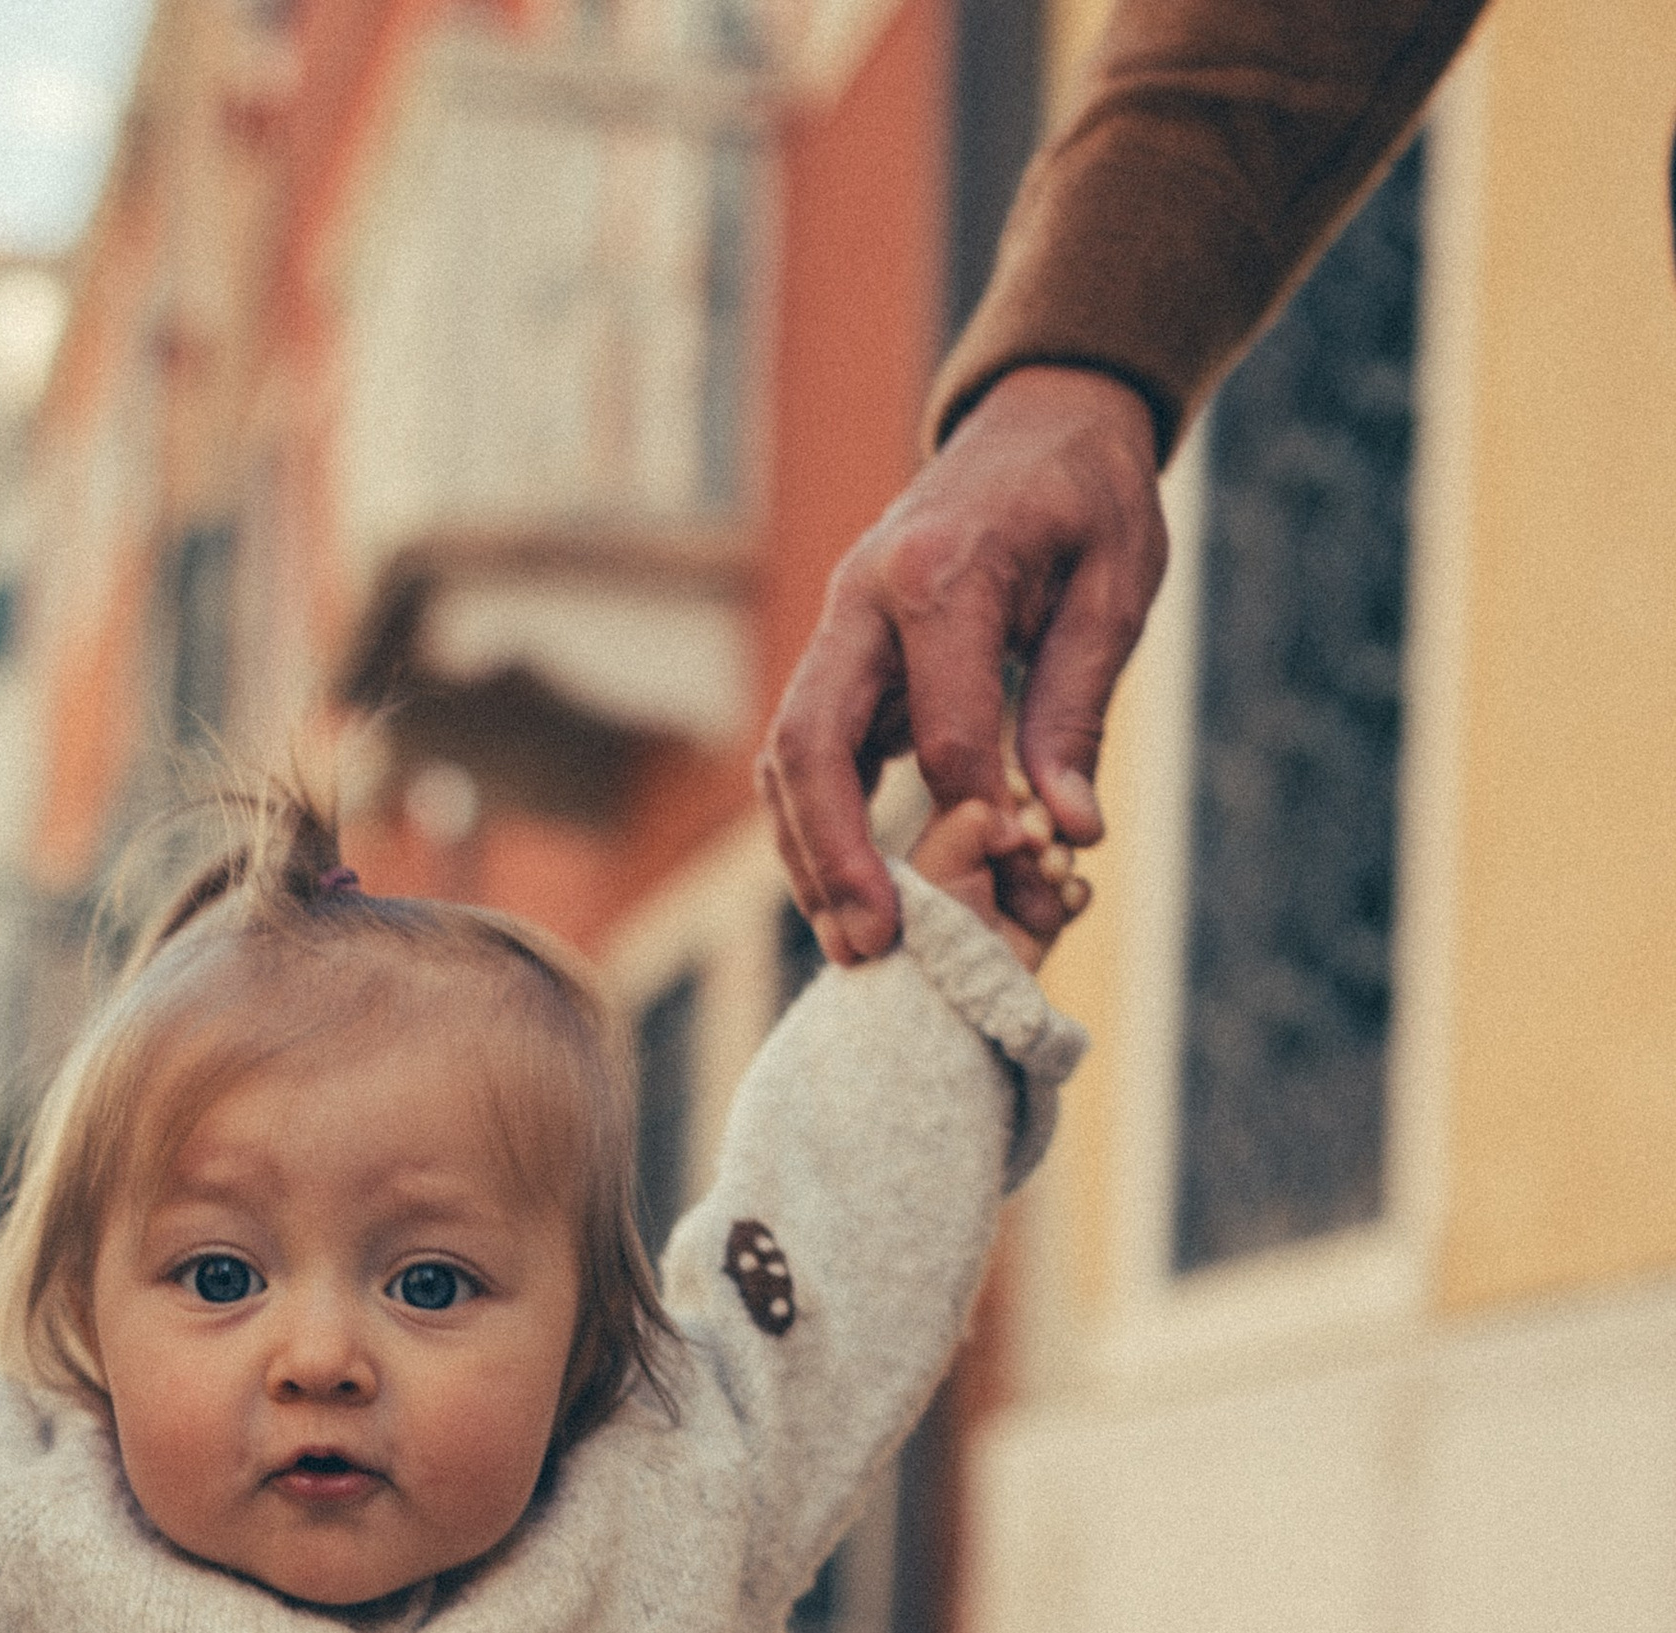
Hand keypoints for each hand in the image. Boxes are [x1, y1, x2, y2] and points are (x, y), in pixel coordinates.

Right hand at [758, 366, 1165, 967]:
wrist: (1039, 416)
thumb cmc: (1087, 494)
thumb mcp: (1115, 585)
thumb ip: (1076, 706)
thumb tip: (1066, 831)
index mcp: (939, 571)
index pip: (941, 728)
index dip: (977, 816)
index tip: (1020, 873)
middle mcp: (862, 597)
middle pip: (810, 745)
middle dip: (833, 856)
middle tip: (872, 946)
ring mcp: (838, 625)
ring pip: (788, 758)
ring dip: (810, 857)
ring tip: (853, 944)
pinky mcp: (839, 654)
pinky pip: (804, 752)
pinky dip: (816, 827)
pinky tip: (850, 894)